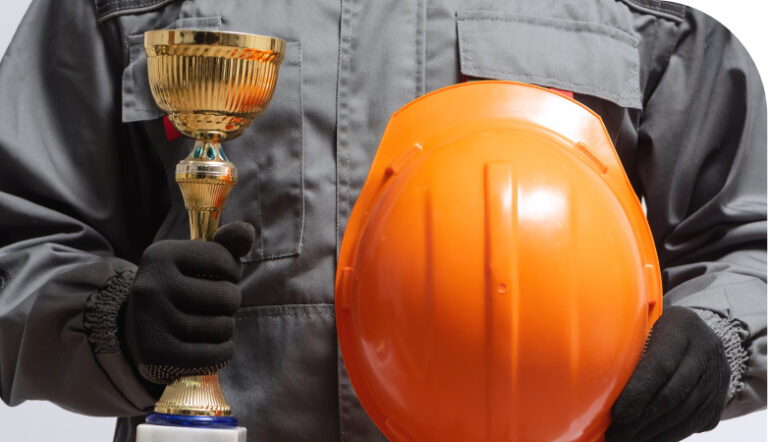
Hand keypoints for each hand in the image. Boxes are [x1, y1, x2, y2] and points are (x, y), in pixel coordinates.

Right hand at [122, 222, 253, 383]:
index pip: (224, 259)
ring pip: (224, 327)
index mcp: (160, 255)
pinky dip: (222, 352)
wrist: (138, 328)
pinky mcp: (158, 357)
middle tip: (213, 304)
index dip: (232, 270)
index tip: (218, 276)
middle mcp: (151, 287)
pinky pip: (216, 355)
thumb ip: (226, 244)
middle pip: (228, 296)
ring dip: (225, 327)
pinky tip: (209, 346)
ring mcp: (151, 323)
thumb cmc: (180, 286)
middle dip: (230, 301)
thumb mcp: (196, 260)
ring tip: (208, 324)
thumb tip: (248, 232)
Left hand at [606, 306, 729, 441]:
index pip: (660, 365)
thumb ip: (626, 342)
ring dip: (652, 432)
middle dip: (640, 419)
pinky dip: (668, 436)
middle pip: (672, 395)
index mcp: (682, 327)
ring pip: (684, 414)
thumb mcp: (643, 323)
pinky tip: (646, 439)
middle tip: (614, 435)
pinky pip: (694, 424)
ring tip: (626, 439)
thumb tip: (594, 377)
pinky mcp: (719, 398)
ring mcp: (717, 377)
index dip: (638, 392)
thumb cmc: (655, 329)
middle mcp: (706, 351)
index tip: (616, 414)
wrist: (699, 335)